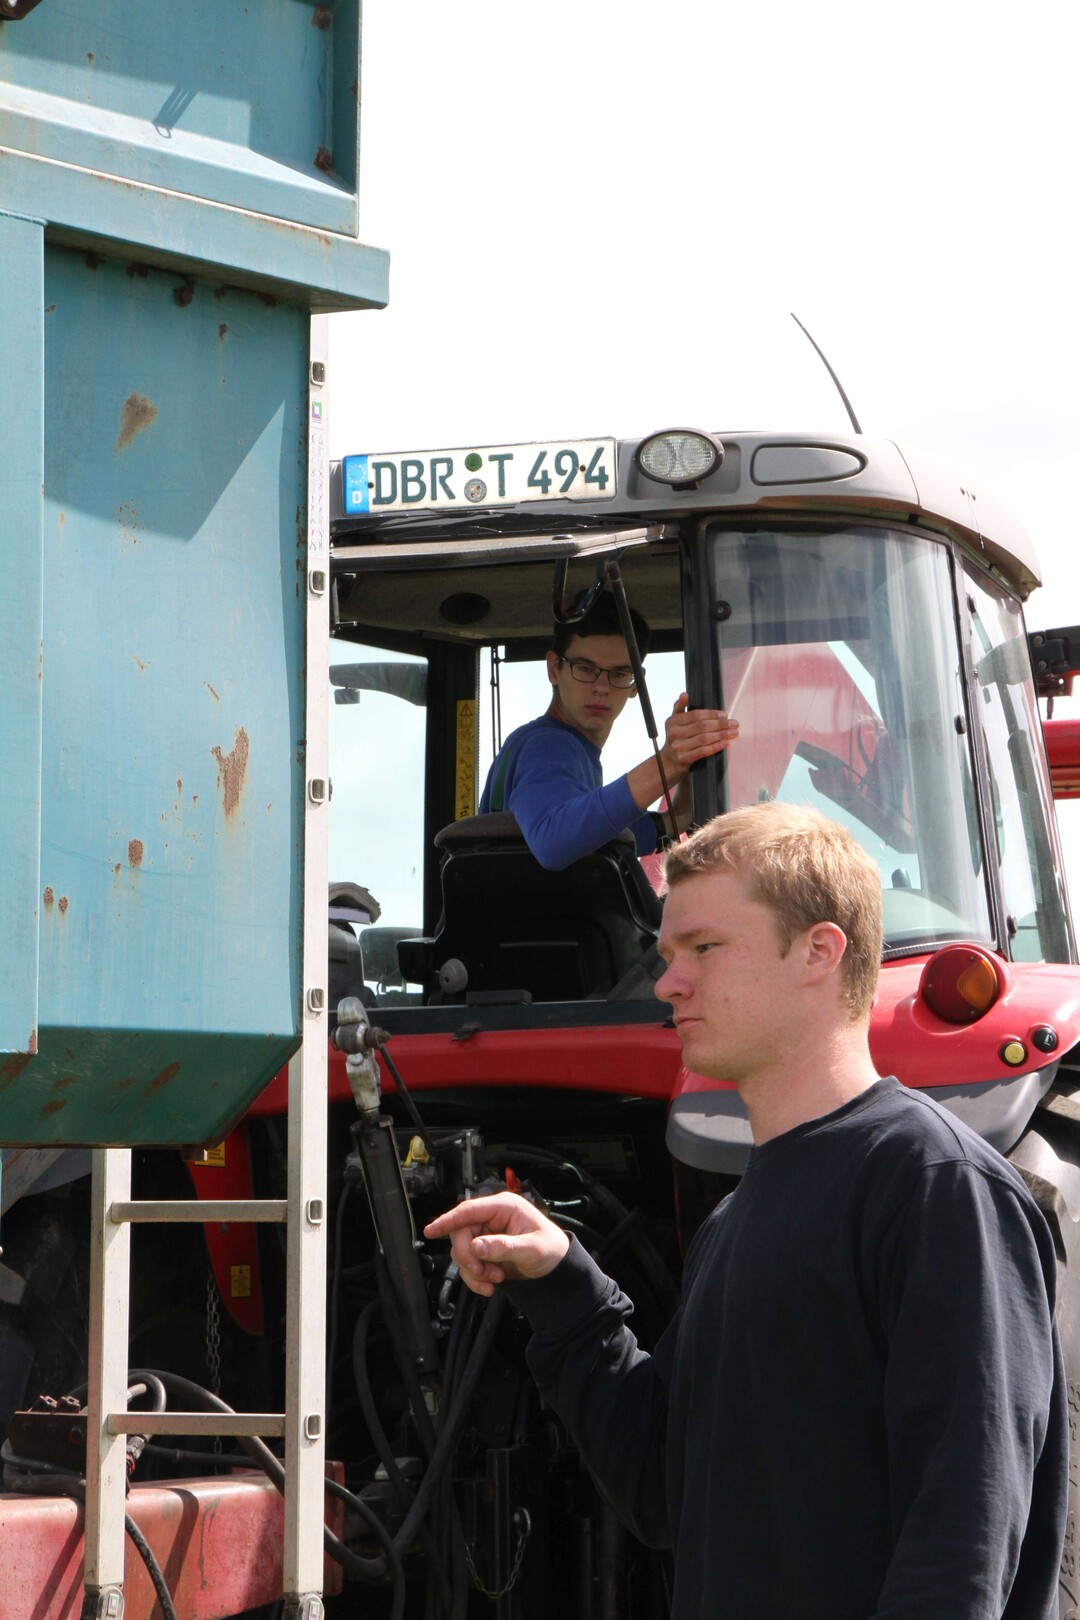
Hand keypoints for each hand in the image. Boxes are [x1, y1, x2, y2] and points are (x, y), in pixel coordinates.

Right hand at [424, 1192, 569, 1296]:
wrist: (557, 1268)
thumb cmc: (551, 1250)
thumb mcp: (531, 1248)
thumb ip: (504, 1247)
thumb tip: (477, 1246)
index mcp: (503, 1207)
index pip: (468, 1210)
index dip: (448, 1220)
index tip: (431, 1230)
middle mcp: (492, 1218)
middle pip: (461, 1234)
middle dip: (469, 1257)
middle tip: (483, 1272)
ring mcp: (486, 1235)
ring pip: (462, 1251)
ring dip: (475, 1270)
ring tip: (497, 1278)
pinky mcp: (485, 1252)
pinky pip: (468, 1265)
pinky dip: (475, 1278)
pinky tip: (490, 1285)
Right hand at [660, 694, 738, 779]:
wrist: (667, 763)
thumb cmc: (675, 739)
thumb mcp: (673, 722)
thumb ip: (679, 707)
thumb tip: (684, 694)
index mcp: (673, 722)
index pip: (695, 715)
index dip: (711, 714)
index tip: (724, 715)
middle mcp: (674, 734)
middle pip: (702, 726)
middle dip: (720, 724)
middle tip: (734, 723)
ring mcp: (679, 747)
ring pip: (704, 739)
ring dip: (721, 735)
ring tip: (734, 732)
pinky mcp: (684, 759)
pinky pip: (704, 751)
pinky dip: (716, 746)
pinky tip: (726, 743)